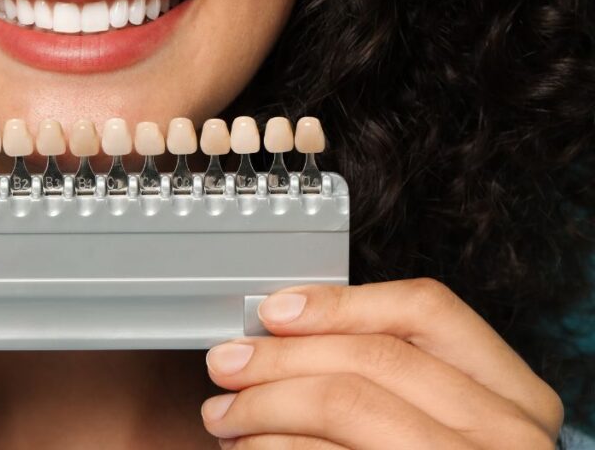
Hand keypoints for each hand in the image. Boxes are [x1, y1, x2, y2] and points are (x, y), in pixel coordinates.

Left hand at [201, 279, 563, 448]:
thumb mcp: (445, 424)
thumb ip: (388, 376)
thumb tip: (286, 333)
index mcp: (514, 395)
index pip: (426, 311)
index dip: (341, 303)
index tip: (275, 312)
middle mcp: (506, 435)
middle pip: (372, 358)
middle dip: (280, 358)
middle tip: (225, 365)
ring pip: (343, 404)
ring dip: (263, 405)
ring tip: (225, 415)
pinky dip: (273, 449)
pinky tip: (249, 449)